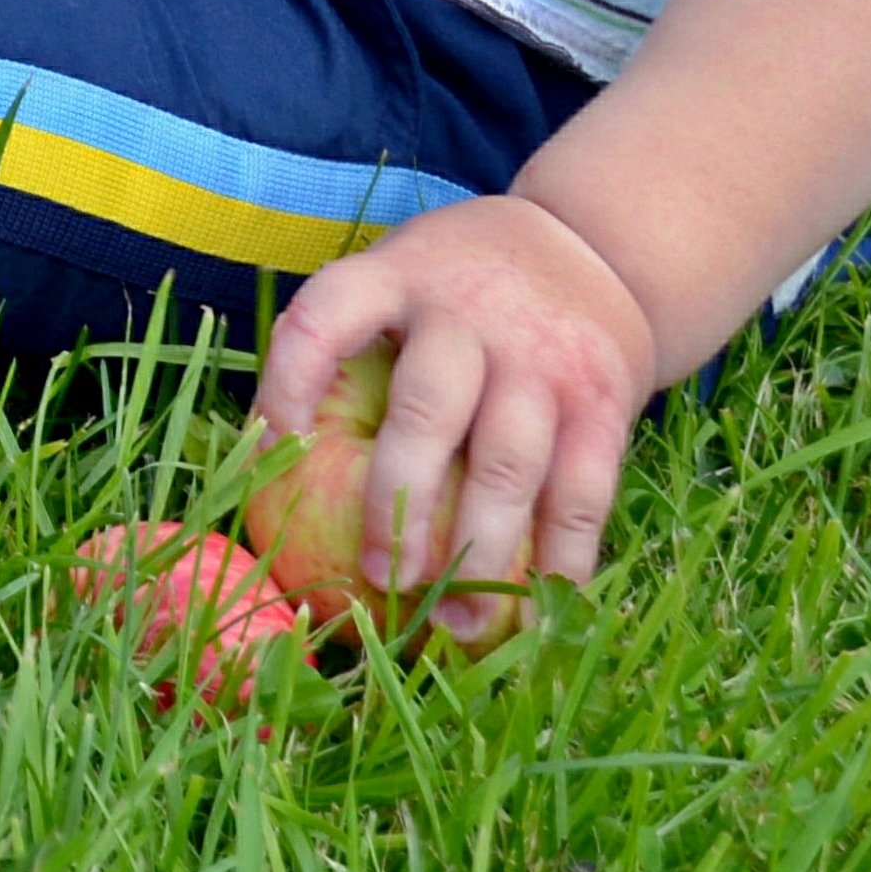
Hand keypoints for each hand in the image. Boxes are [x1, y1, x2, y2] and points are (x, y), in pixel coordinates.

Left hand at [256, 194, 653, 645]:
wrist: (599, 247)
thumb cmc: (463, 283)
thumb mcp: (403, 272)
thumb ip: (355, 336)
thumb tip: (266, 450)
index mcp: (397, 276)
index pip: (325, 318)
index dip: (290, 379)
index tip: (272, 443)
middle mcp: (469, 316)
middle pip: (424, 414)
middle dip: (395, 504)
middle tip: (379, 578)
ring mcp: (542, 360)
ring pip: (506, 466)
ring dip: (478, 555)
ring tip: (451, 624)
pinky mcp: (604, 402)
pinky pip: (581, 492)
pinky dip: (560, 558)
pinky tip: (538, 608)